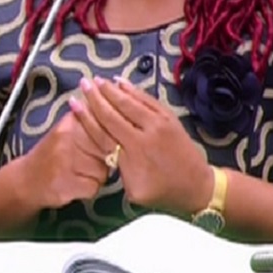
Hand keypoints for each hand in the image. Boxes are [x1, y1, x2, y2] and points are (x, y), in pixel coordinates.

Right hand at [20, 107, 110, 208]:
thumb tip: (120, 115)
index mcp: (70, 122)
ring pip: (103, 171)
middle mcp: (66, 138)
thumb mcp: (69, 130)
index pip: (105, 126)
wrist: (26, 180)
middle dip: (105, 158)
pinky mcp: (65, 184)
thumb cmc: (54, 154)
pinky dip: (89, 189)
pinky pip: (94, 187)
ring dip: (98, 175)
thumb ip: (92, 121)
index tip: (111, 143)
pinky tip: (76, 183)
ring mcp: (65, 162)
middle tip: (90, 159)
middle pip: (108, 149)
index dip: (113, 137)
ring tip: (80, 172)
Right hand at [76, 77, 213, 215]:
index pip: (104, 129)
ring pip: (132, 102)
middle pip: (115, 111)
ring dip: (113, 90)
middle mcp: (145, 133)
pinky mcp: (169, 117)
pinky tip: (123, 83)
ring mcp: (159, 122)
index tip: (74, 103)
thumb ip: (120, 169)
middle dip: (97, 96)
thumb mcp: (136, 191)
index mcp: (134, 152)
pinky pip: (148, 100)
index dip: (87, 116)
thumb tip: (110, 152)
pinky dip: (134, 91)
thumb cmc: (163, 192)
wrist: (197, 185)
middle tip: (84, 83)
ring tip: (99, 80)